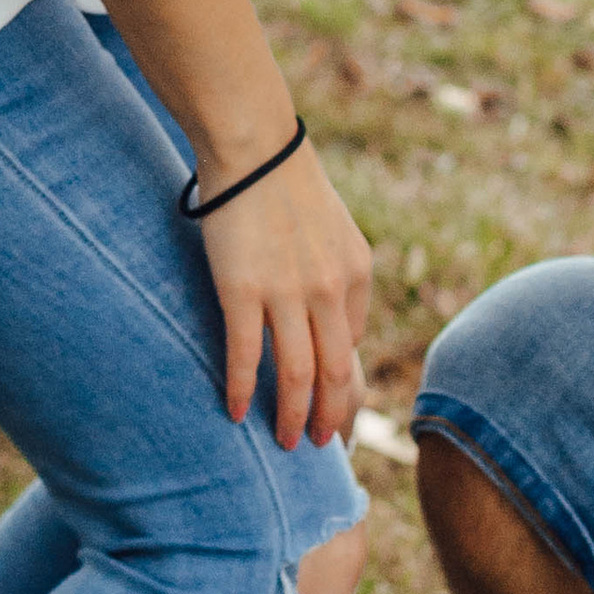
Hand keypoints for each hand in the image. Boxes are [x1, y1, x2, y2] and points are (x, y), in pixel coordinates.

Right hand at [196, 135, 371, 446]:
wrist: (255, 148)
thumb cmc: (289, 187)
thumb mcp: (337, 233)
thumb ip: (342, 281)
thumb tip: (342, 330)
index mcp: (357, 275)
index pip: (354, 346)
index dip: (344, 385)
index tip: (334, 410)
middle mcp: (331, 290)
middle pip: (336, 372)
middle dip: (329, 417)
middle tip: (318, 445)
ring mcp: (288, 293)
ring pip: (298, 375)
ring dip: (292, 416)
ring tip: (285, 443)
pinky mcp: (243, 291)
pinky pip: (247, 356)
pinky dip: (243, 391)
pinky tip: (236, 414)